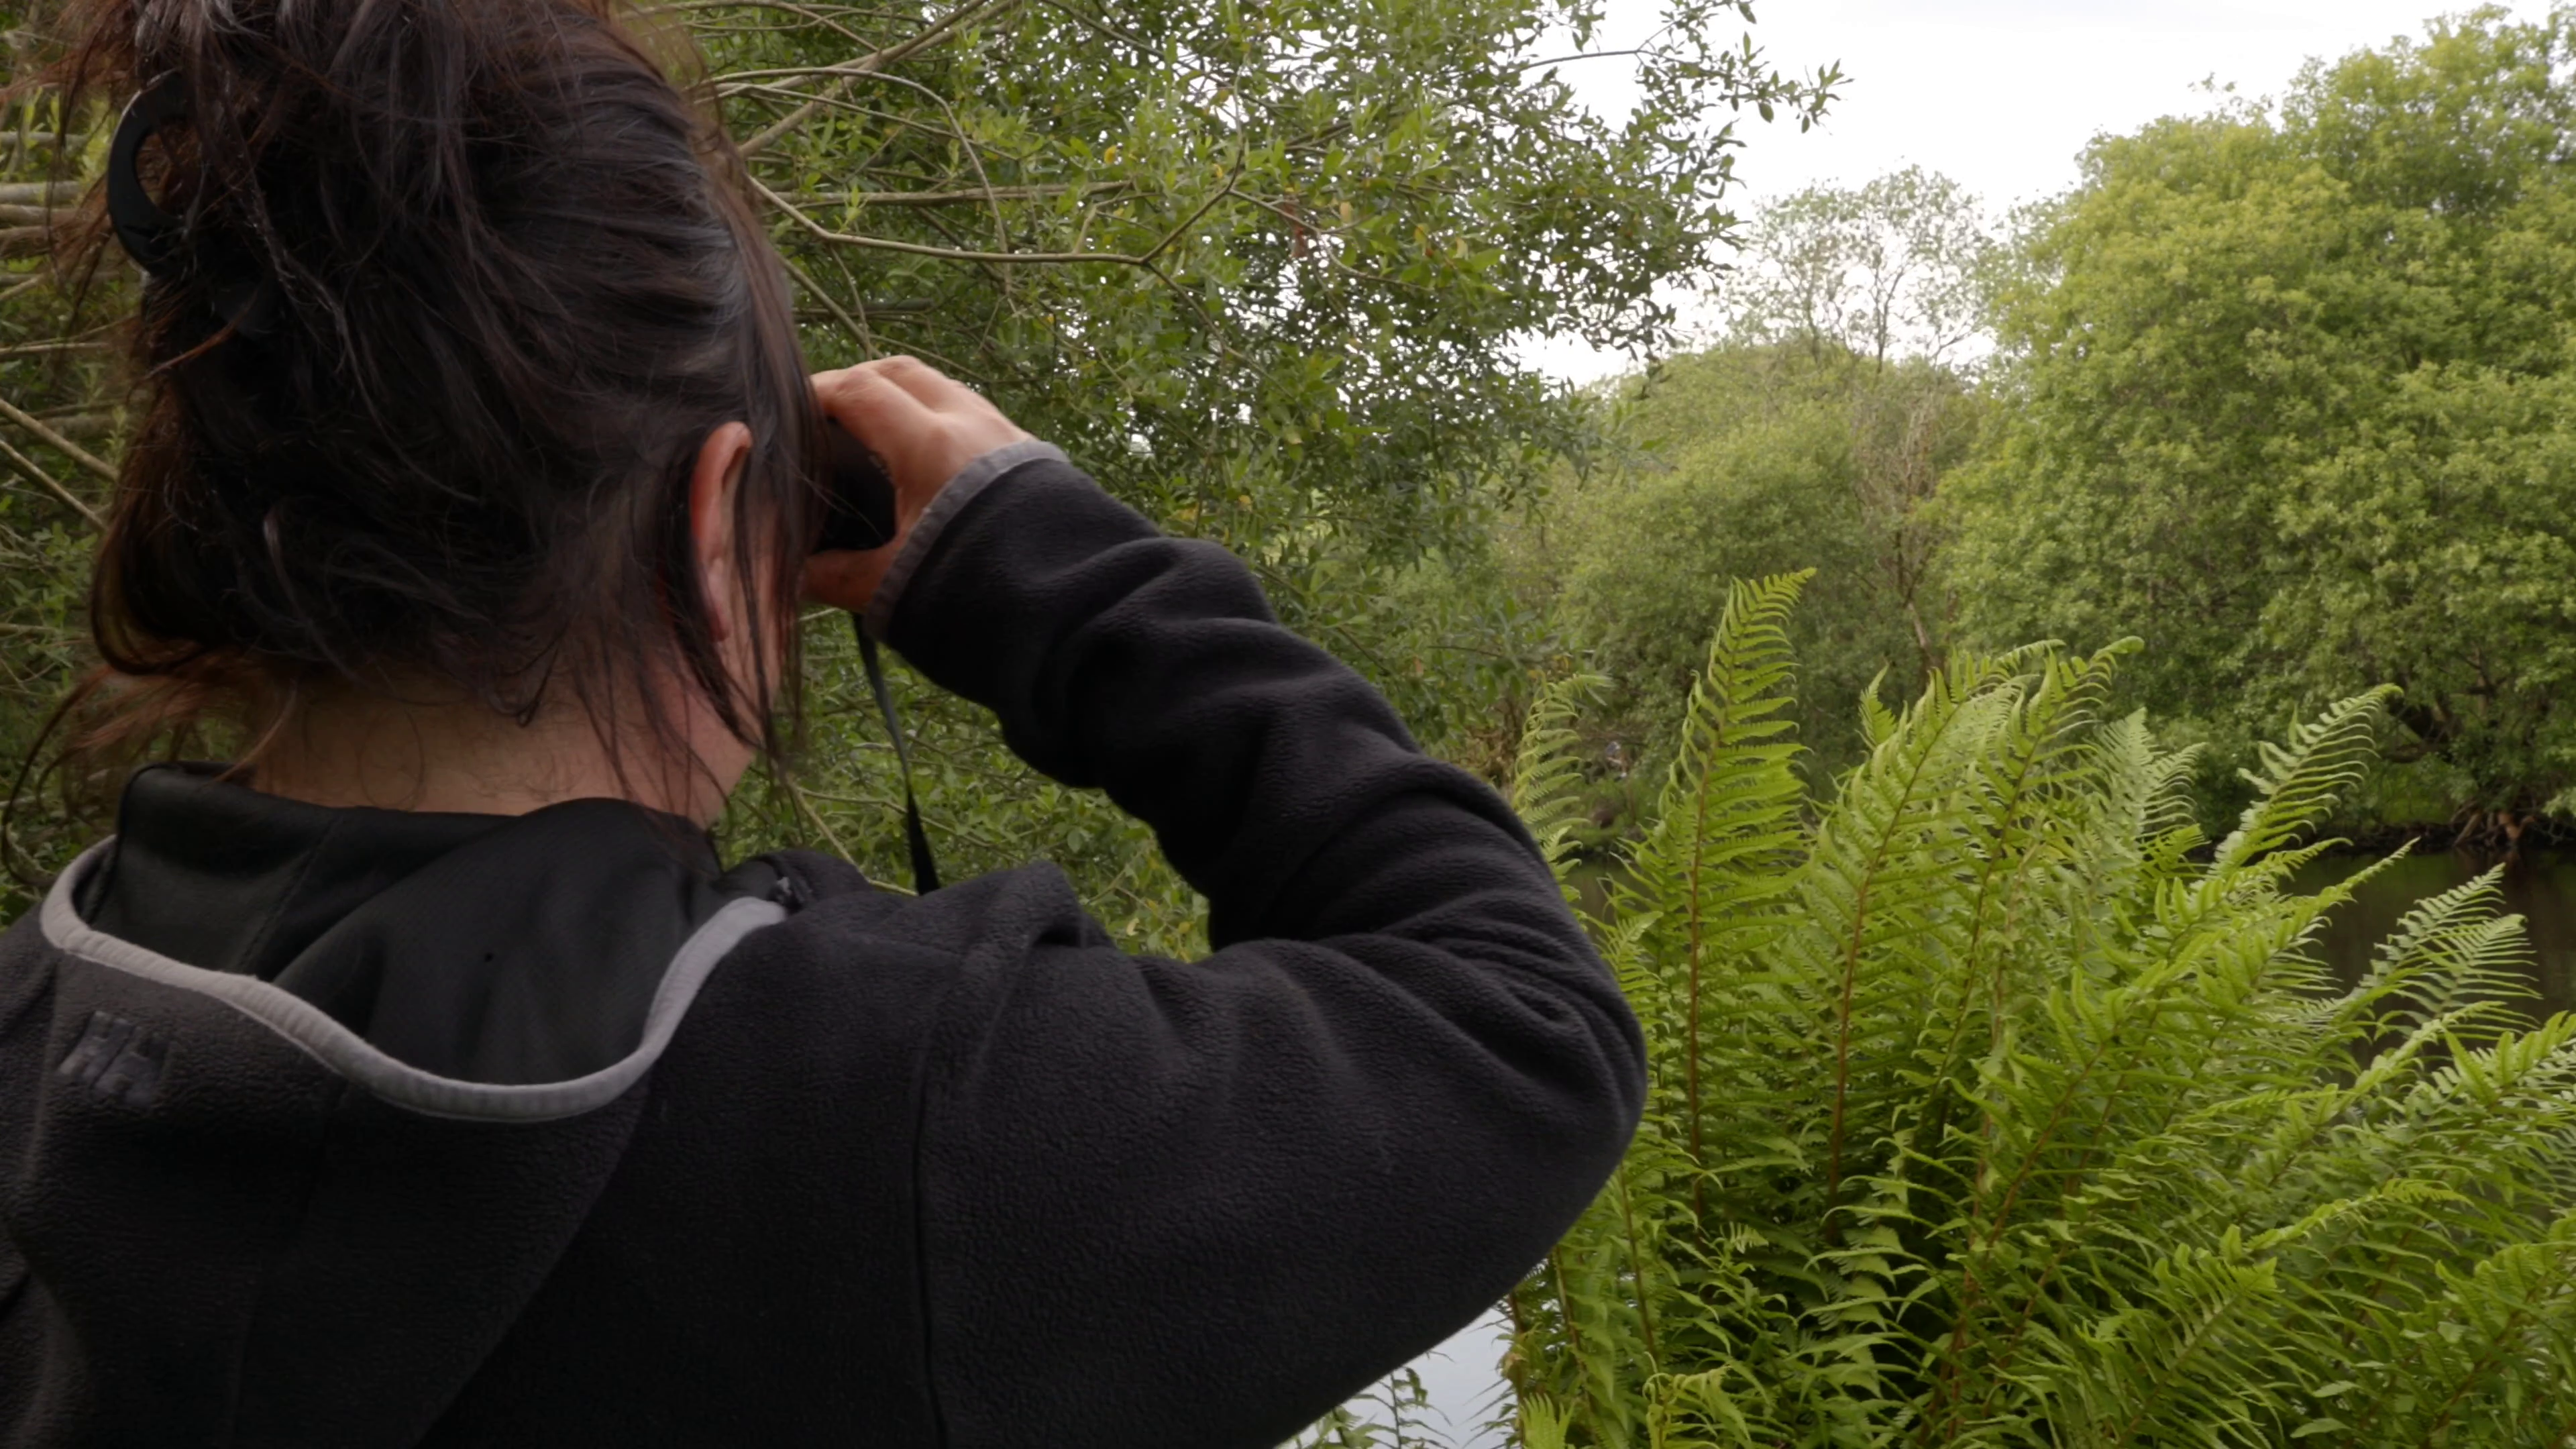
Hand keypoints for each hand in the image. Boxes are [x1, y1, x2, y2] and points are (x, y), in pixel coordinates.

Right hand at [804, 356, 1030, 613]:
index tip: (789, 411)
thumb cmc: (980, 596)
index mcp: (931, 445)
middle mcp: (972, 426)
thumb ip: (836, 576)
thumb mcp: (893, 588)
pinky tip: (927, 459)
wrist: (1076, 616)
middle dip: (859, 381)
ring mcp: (1007, 436)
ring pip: (944, 389)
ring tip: (874, 432)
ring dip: (904, 397)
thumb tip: (794, 574)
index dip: (817, 392)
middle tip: (828, 412)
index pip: (860, 391)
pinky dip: (940, 420)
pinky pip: (975, 415)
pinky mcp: (1032, 458)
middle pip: (903, 372)